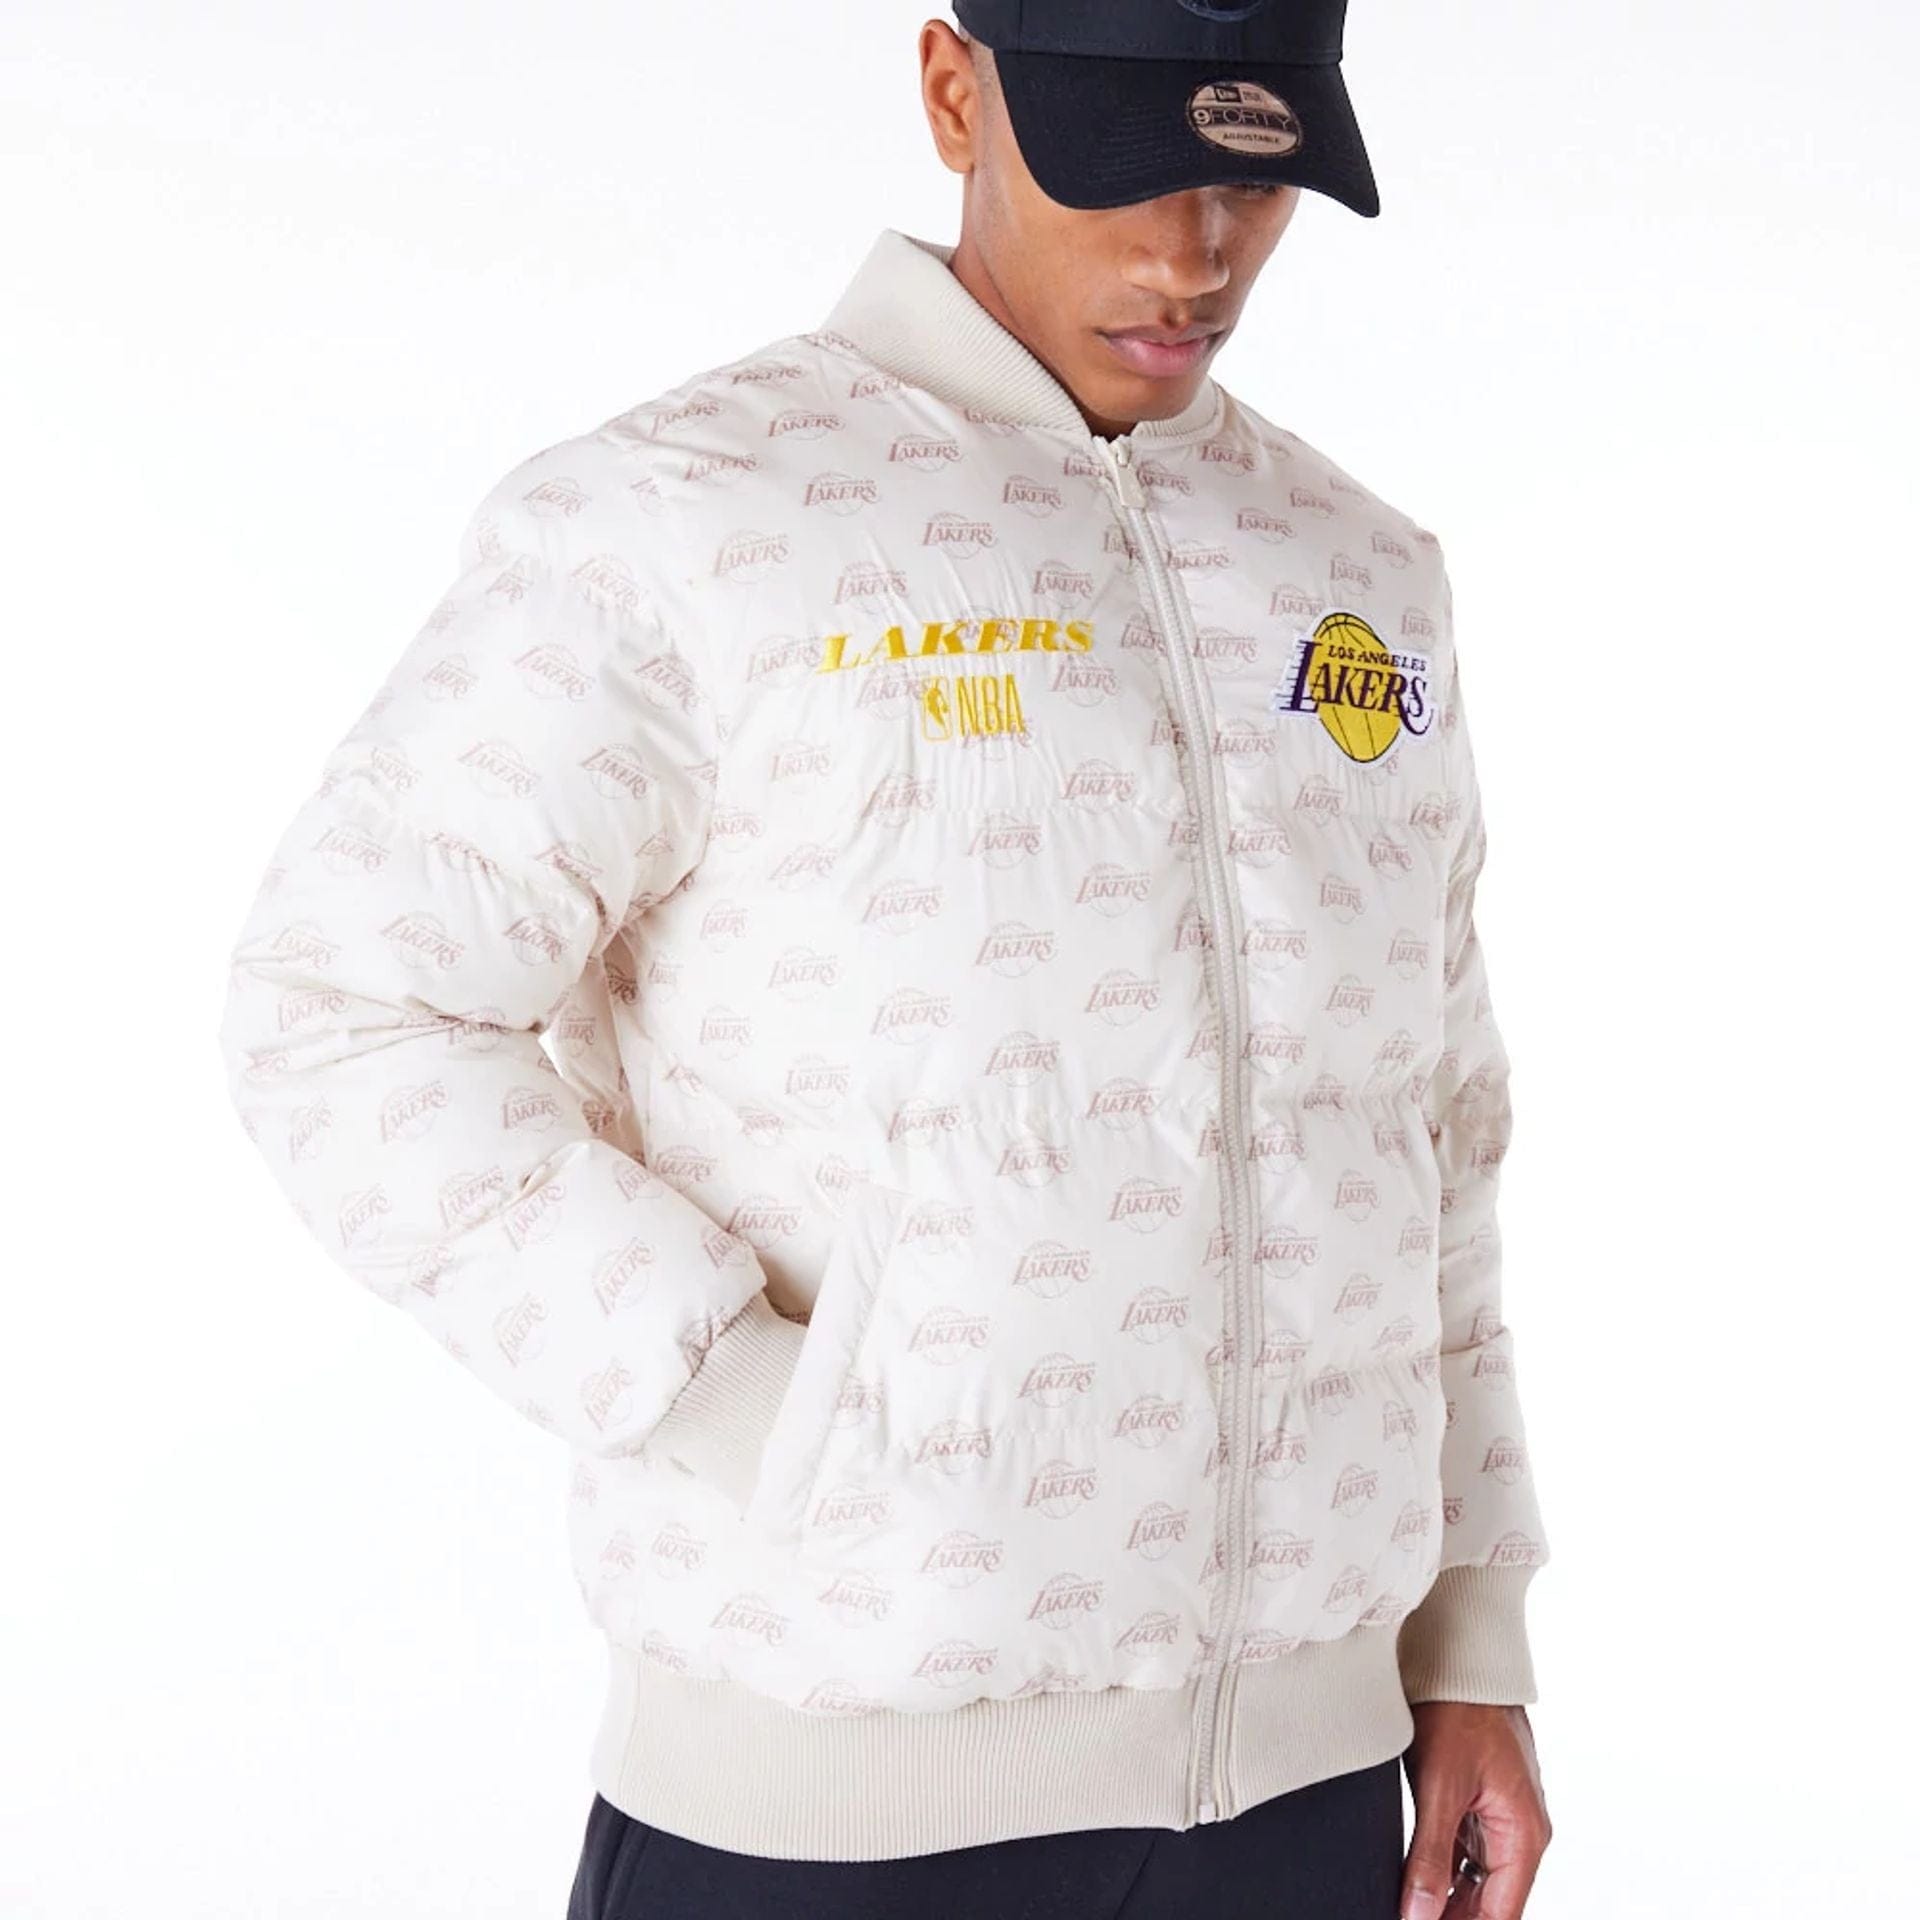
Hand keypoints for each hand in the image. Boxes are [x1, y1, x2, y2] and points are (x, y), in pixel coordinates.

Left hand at [1399, 1701, 1550, 1918]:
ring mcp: (1500, 1815)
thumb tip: (1420, 1915)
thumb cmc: (1459, 1710)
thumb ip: (1430, 1856)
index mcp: (1523, 1835)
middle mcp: (1519, 1831)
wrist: (1460, 1656)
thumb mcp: (1439, 1787)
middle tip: (1409, 1919)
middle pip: (1489, 1902)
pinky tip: (1413, 1882)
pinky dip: (1442, 1869)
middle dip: (1451, 1917)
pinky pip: (1464, 1849)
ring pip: (1475, 1878)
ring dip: (1445, 1898)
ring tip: (1408, 1909)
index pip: (1501, 1915)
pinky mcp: (1479, 1799)